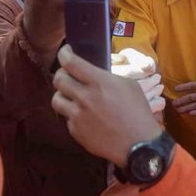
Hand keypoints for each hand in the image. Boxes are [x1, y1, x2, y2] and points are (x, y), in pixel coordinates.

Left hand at [52, 45, 162, 166]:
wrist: (138, 144)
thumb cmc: (138, 112)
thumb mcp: (128, 85)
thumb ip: (107, 77)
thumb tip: (93, 72)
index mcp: (99, 82)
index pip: (70, 62)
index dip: (64, 53)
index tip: (65, 52)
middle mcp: (84, 97)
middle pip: (58, 79)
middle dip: (61, 73)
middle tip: (68, 74)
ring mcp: (78, 116)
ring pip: (56, 99)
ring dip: (62, 94)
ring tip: (72, 95)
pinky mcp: (76, 131)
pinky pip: (67, 118)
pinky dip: (73, 114)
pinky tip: (85, 115)